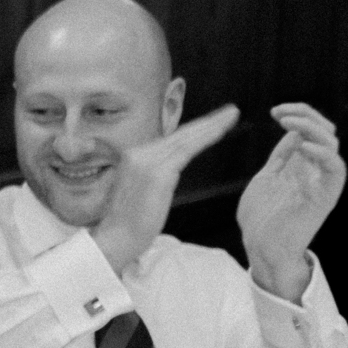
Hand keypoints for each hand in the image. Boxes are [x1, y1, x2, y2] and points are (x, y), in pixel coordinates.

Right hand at [91, 104, 238, 272]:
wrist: (115, 237)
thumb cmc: (128, 222)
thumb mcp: (139, 190)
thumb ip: (153, 174)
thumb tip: (169, 170)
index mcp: (133, 156)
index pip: (169, 140)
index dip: (193, 130)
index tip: (212, 122)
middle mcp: (138, 153)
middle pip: (179, 135)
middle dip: (208, 121)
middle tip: (231, 111)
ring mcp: (147, 161)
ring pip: (186, 139)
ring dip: (212, 125)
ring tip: (232, 115)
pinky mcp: (158, 172)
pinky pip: (187, 150)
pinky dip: (206, 137)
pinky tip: (221, 130)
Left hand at [239, 103, 343, 300]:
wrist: (260, 247)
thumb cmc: (262, 216)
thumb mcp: (268, 177)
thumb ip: (282, 156)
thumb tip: (293, 131)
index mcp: (302, 164)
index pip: (312, 130)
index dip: (298, 114)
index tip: (275, 111)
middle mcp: (315, 170)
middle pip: (326, 131)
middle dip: (306, 115)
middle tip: (279, 113)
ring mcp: (321, 182)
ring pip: (332, 144)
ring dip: (312, 128)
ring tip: (288, 123)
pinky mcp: (324, 196)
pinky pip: (336, 170)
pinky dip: (323, 154)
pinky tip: (302, 146)